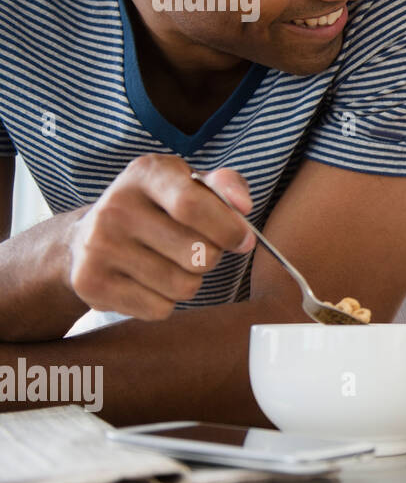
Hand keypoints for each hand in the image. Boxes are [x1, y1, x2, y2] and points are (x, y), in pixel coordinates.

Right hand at [66, 154, 255, 319]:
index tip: (243, 239)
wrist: (85, 238)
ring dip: (191, 281)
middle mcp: (115, 207)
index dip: (229, 228)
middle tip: (200, 249)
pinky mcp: (92, 284)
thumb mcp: (191, 184)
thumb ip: (226, 186)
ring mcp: (98, 247)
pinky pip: (160, 309)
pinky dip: (166, 301)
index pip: (191, 204)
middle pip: (198, 253)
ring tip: (172, 264)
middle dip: (213, 257)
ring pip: (183, 286)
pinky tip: (150, 282)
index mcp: (146, 174)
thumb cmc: (158, 209)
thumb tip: (243, 206)